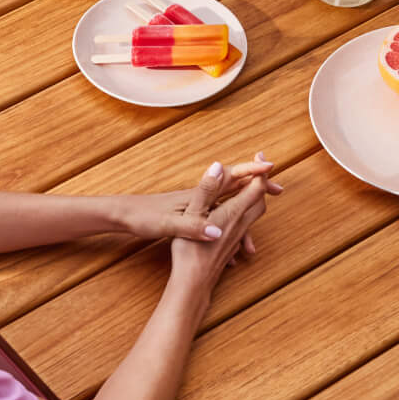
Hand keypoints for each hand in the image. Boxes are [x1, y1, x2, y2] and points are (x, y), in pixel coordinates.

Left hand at [115, 156, 280, 244]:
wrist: (122, 215)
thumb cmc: (142, 218)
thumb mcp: (168, 226)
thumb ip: (193, 227)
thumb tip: (217, 232)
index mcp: (198, 195)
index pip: (231, 177)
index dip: (252, 172)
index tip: (271, 168)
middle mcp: (200, 195)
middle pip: (235, 184)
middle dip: (257, 184)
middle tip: (277, 187)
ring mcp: (196, 202)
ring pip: (229, 197)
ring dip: (247, 200)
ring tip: (262, 206)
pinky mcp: (191, 211)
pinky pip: (219, 209)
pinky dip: (232, 214)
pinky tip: (232, 228)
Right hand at [168, 159, 272, 294]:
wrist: (193, 284)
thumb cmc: (190, 251)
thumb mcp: (193, 215)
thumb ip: (206, 190)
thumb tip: (218, 167)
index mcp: (232, 212)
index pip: (256, 187)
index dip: (260, 170)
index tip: (261, 157)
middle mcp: (239, 224)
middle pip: (259, 201)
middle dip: (260, 185)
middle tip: (257, 171)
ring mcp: (236, 237)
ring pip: (253, 215)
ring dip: (253, 201)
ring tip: (248, 191)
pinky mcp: (230, 248)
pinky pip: (244, 229)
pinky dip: (243, 217)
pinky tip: (231, 219)